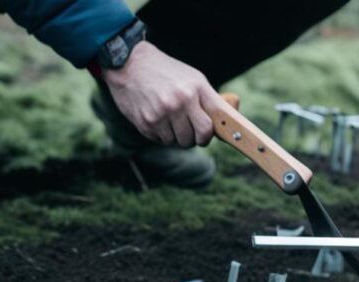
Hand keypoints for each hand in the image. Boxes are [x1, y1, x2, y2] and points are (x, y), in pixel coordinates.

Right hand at [103, 41, 223, 146]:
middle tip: (190, 129)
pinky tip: (156, 118)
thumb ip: (210, 100)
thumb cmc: (166, 72)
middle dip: (196, 138)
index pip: (212, 125)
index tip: (208, 133)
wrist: (128, 63)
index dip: (212, 133)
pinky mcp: (146, 123)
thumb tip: (230, 120)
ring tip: (170, 119)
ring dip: (177, 136)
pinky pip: (162, 141)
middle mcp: (180, 102)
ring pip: (180, 142)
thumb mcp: (193, 78)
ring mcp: (162, 114)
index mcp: (195, 89)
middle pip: (198, 138)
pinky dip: (162, 135)